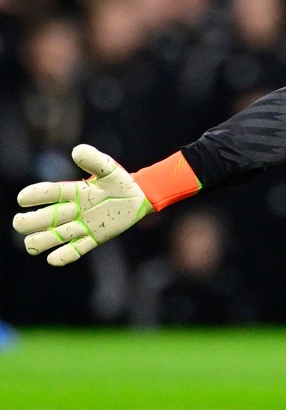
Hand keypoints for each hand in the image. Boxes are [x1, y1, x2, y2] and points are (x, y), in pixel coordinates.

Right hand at [11, 145, 150, 266]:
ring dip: (40, 241)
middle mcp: (71, 210)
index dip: (34, 196)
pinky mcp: (93, 239)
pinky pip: (74, 252)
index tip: (23, 199)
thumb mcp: (109, 169)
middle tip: (24, 222)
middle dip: (28, 222)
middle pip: (41, 219)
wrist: (139, 198)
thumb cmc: (120, 182)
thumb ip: (94, 160)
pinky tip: (54, 258)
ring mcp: (80, 226)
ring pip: (51, 238)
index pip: (47, 193)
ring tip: (35, 243)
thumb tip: (76, 151)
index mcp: (72, 192)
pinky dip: (62, 257)